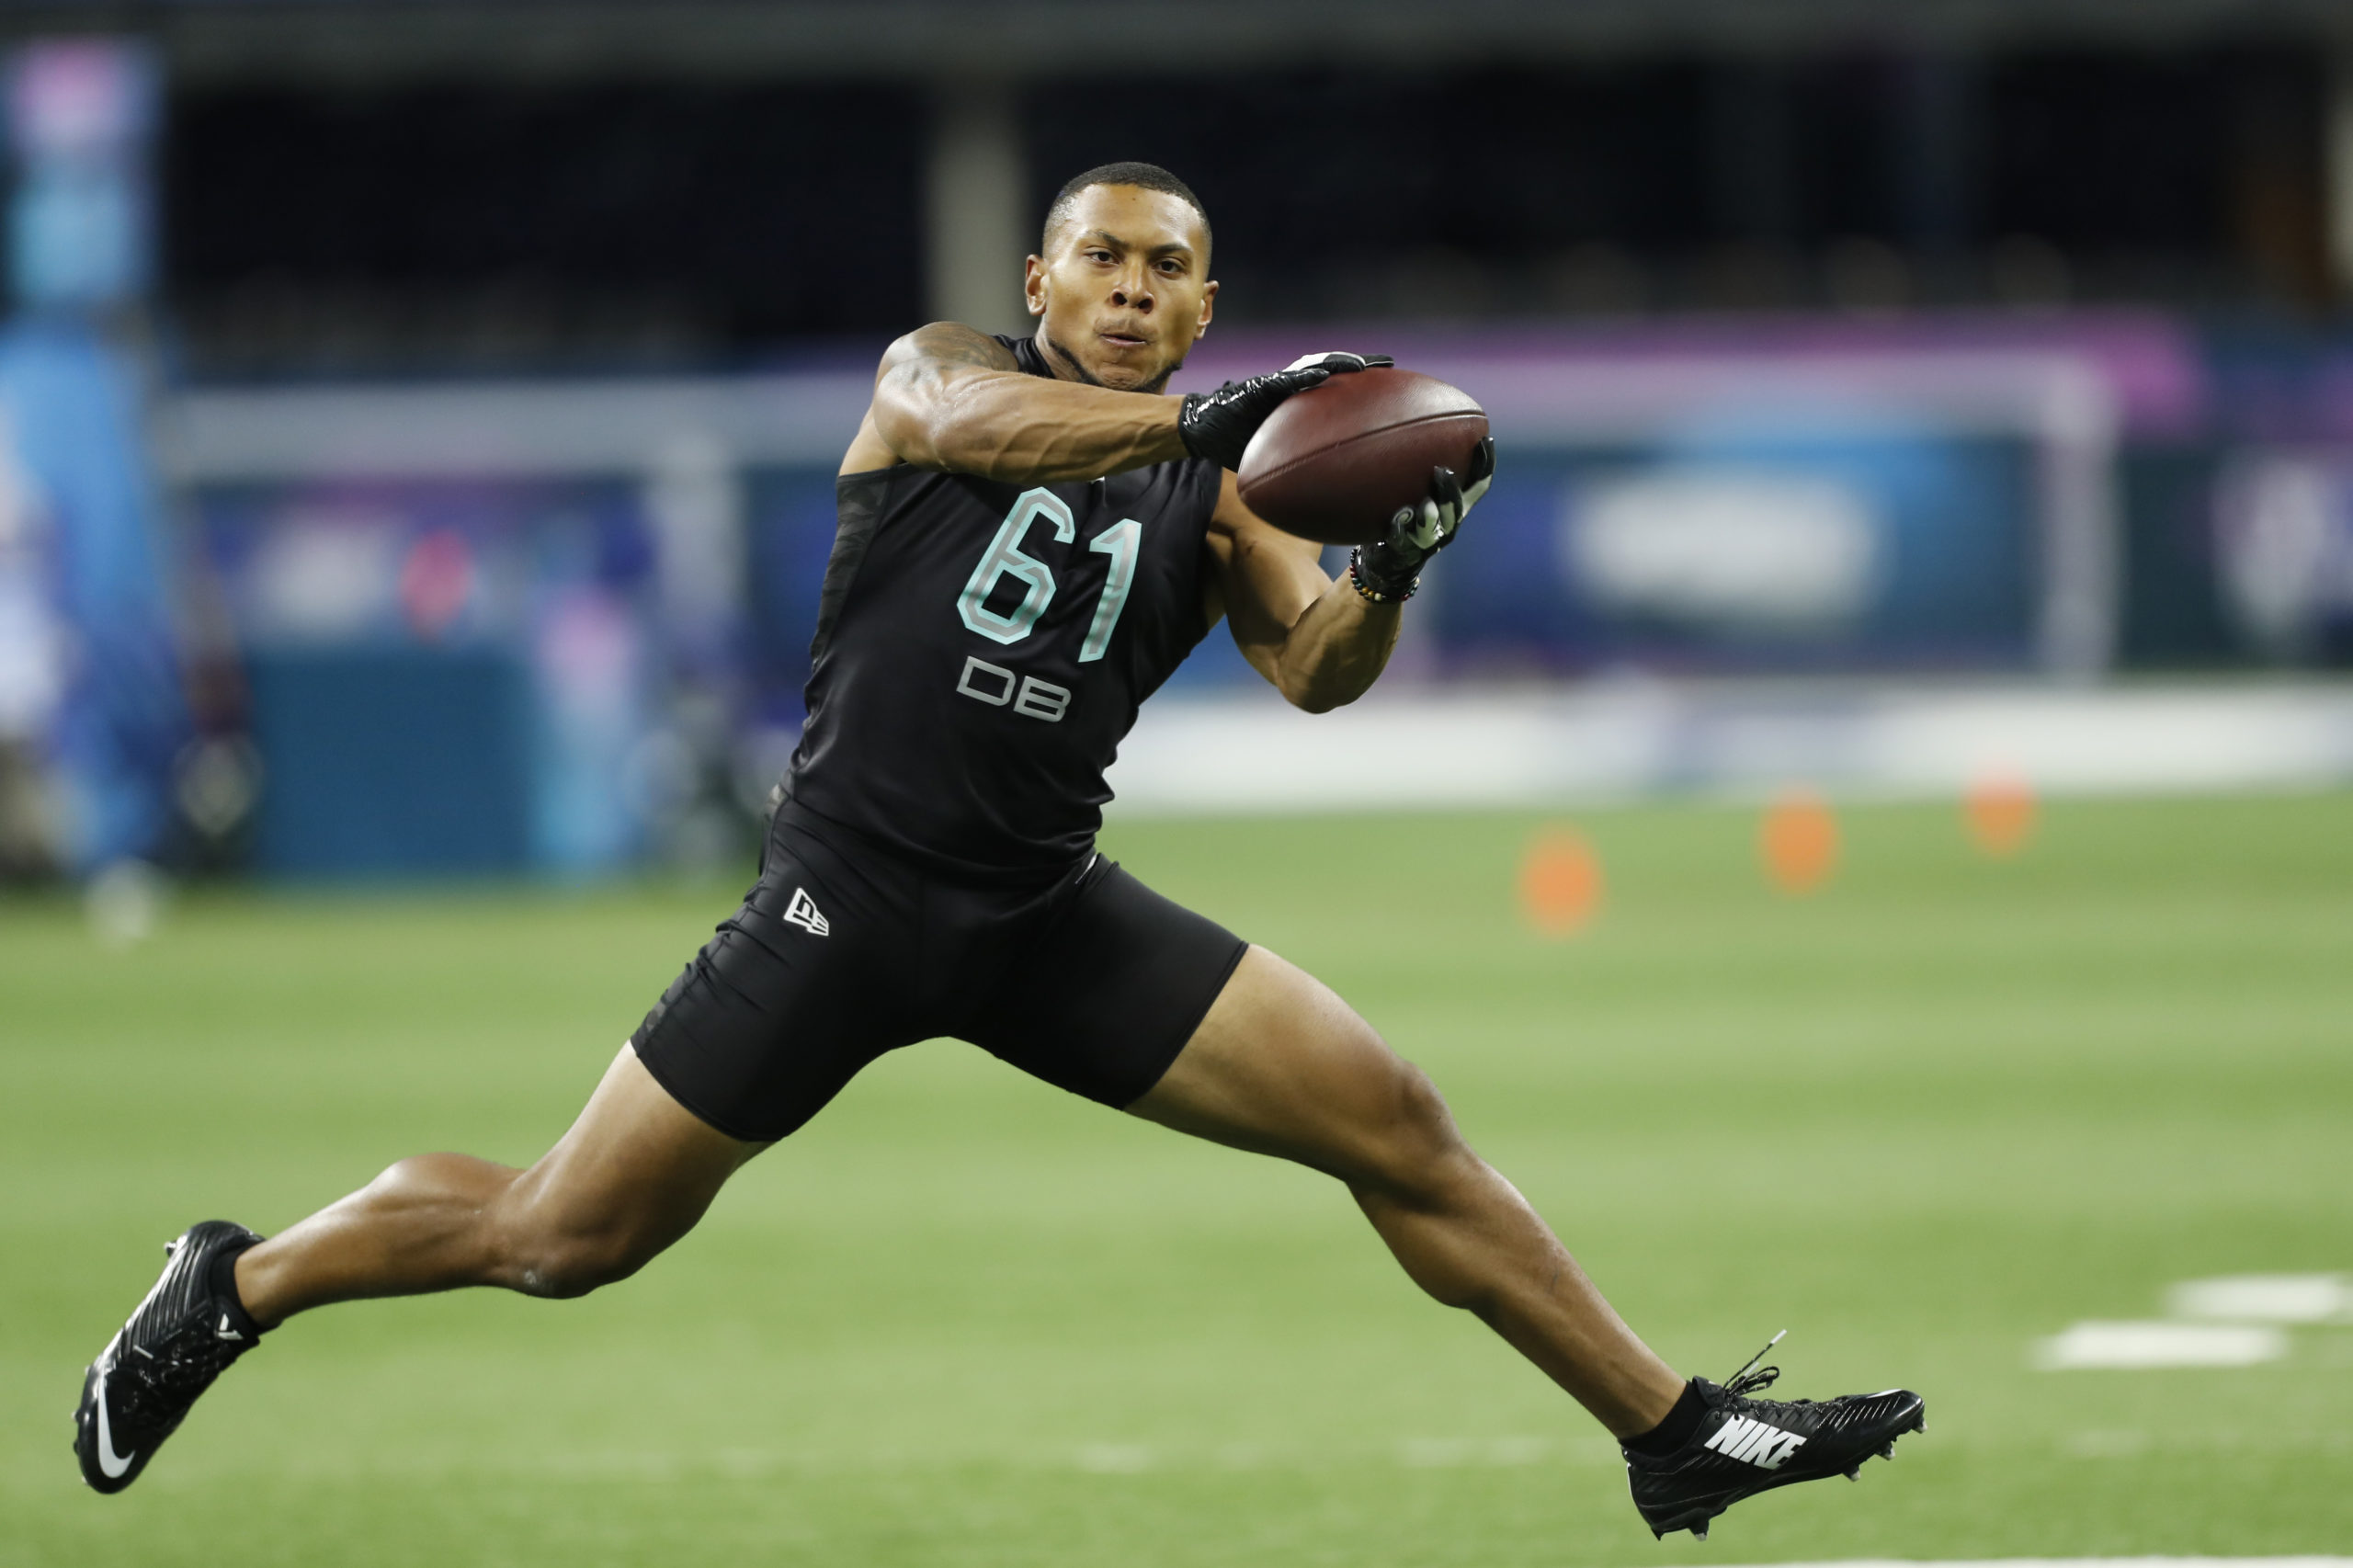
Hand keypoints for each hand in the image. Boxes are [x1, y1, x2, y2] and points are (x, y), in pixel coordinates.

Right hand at [1178, 351, 1392, 470]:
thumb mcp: (1276, 460)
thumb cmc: (1240, 445)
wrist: (1204, 431)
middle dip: (1362, 365)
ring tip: (1361, 366)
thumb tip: (1328, 500)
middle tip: (1390, 365)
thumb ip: (1299, 469)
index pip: (1337, 389)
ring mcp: (1276, 385)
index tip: (1392, 388)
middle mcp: (1292, 389)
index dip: (1364, 386)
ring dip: (1337, 364)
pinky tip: (1323, 375)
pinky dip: (1303, 377)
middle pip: (1333, 370)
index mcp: (1300, 403)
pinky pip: (1283, 381)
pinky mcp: (1258, 387)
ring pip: (1312, 367)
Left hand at [1350, 436, 1494, 600]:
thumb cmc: (1403, 516)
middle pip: (1459, 506)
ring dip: (1433, 513)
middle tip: (1440, 470)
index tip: (1485, 439)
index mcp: (1456, 506)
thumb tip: (1409, 420)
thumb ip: (1419, 468)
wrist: (1389, 559)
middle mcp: (1449, 523)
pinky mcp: (1409, 551)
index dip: (1484, 464)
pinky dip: (1402, 527)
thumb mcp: (1415, 490)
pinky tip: (1399, 516)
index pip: (1478, 485)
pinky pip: (1405, 539)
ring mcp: (1430, 539)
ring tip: (1424, 502)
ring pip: (1438, 526)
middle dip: (1451, 489)